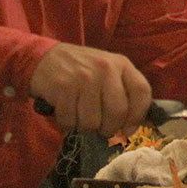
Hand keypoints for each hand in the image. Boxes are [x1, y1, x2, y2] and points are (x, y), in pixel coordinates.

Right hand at [29, 43, 152, 136]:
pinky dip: (68, 125)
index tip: (127, 129)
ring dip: (86, 128)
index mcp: (122, 64)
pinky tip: (66, 114)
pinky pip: (70, 121)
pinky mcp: (63, 87)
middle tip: (101, 129)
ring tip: (81, 117)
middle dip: (109, 128)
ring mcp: (84, 77)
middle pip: (118, 112)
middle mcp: (106, 69)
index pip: (142, 92)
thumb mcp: (108, 71)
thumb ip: (123, 92)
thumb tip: (131, 128)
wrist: (45, 57)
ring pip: (93, 122)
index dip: (137, 116)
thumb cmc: (82, 70)